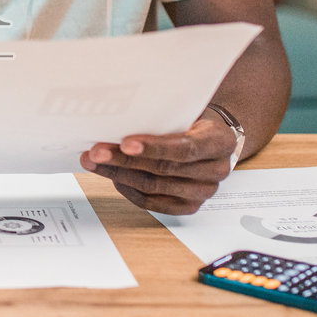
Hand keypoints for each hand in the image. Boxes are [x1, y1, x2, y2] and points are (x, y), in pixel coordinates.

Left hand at [80, 114, 236, 215]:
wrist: (209, 139)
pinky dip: (128, 189)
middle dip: (125, 160)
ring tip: (95, 162)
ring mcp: (203, 192)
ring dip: (118, 174)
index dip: (154, 147)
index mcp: (221, 142)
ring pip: (153, 186)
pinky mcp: (187, 207)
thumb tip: (121, 117)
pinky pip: (151, 202)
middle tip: (97, 152)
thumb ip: (164, 116)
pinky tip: (112, 176)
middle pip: (164, 169)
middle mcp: (216, 170)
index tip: (125, 143)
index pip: (185, 148)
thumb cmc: (193, 121)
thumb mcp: (186, 110)